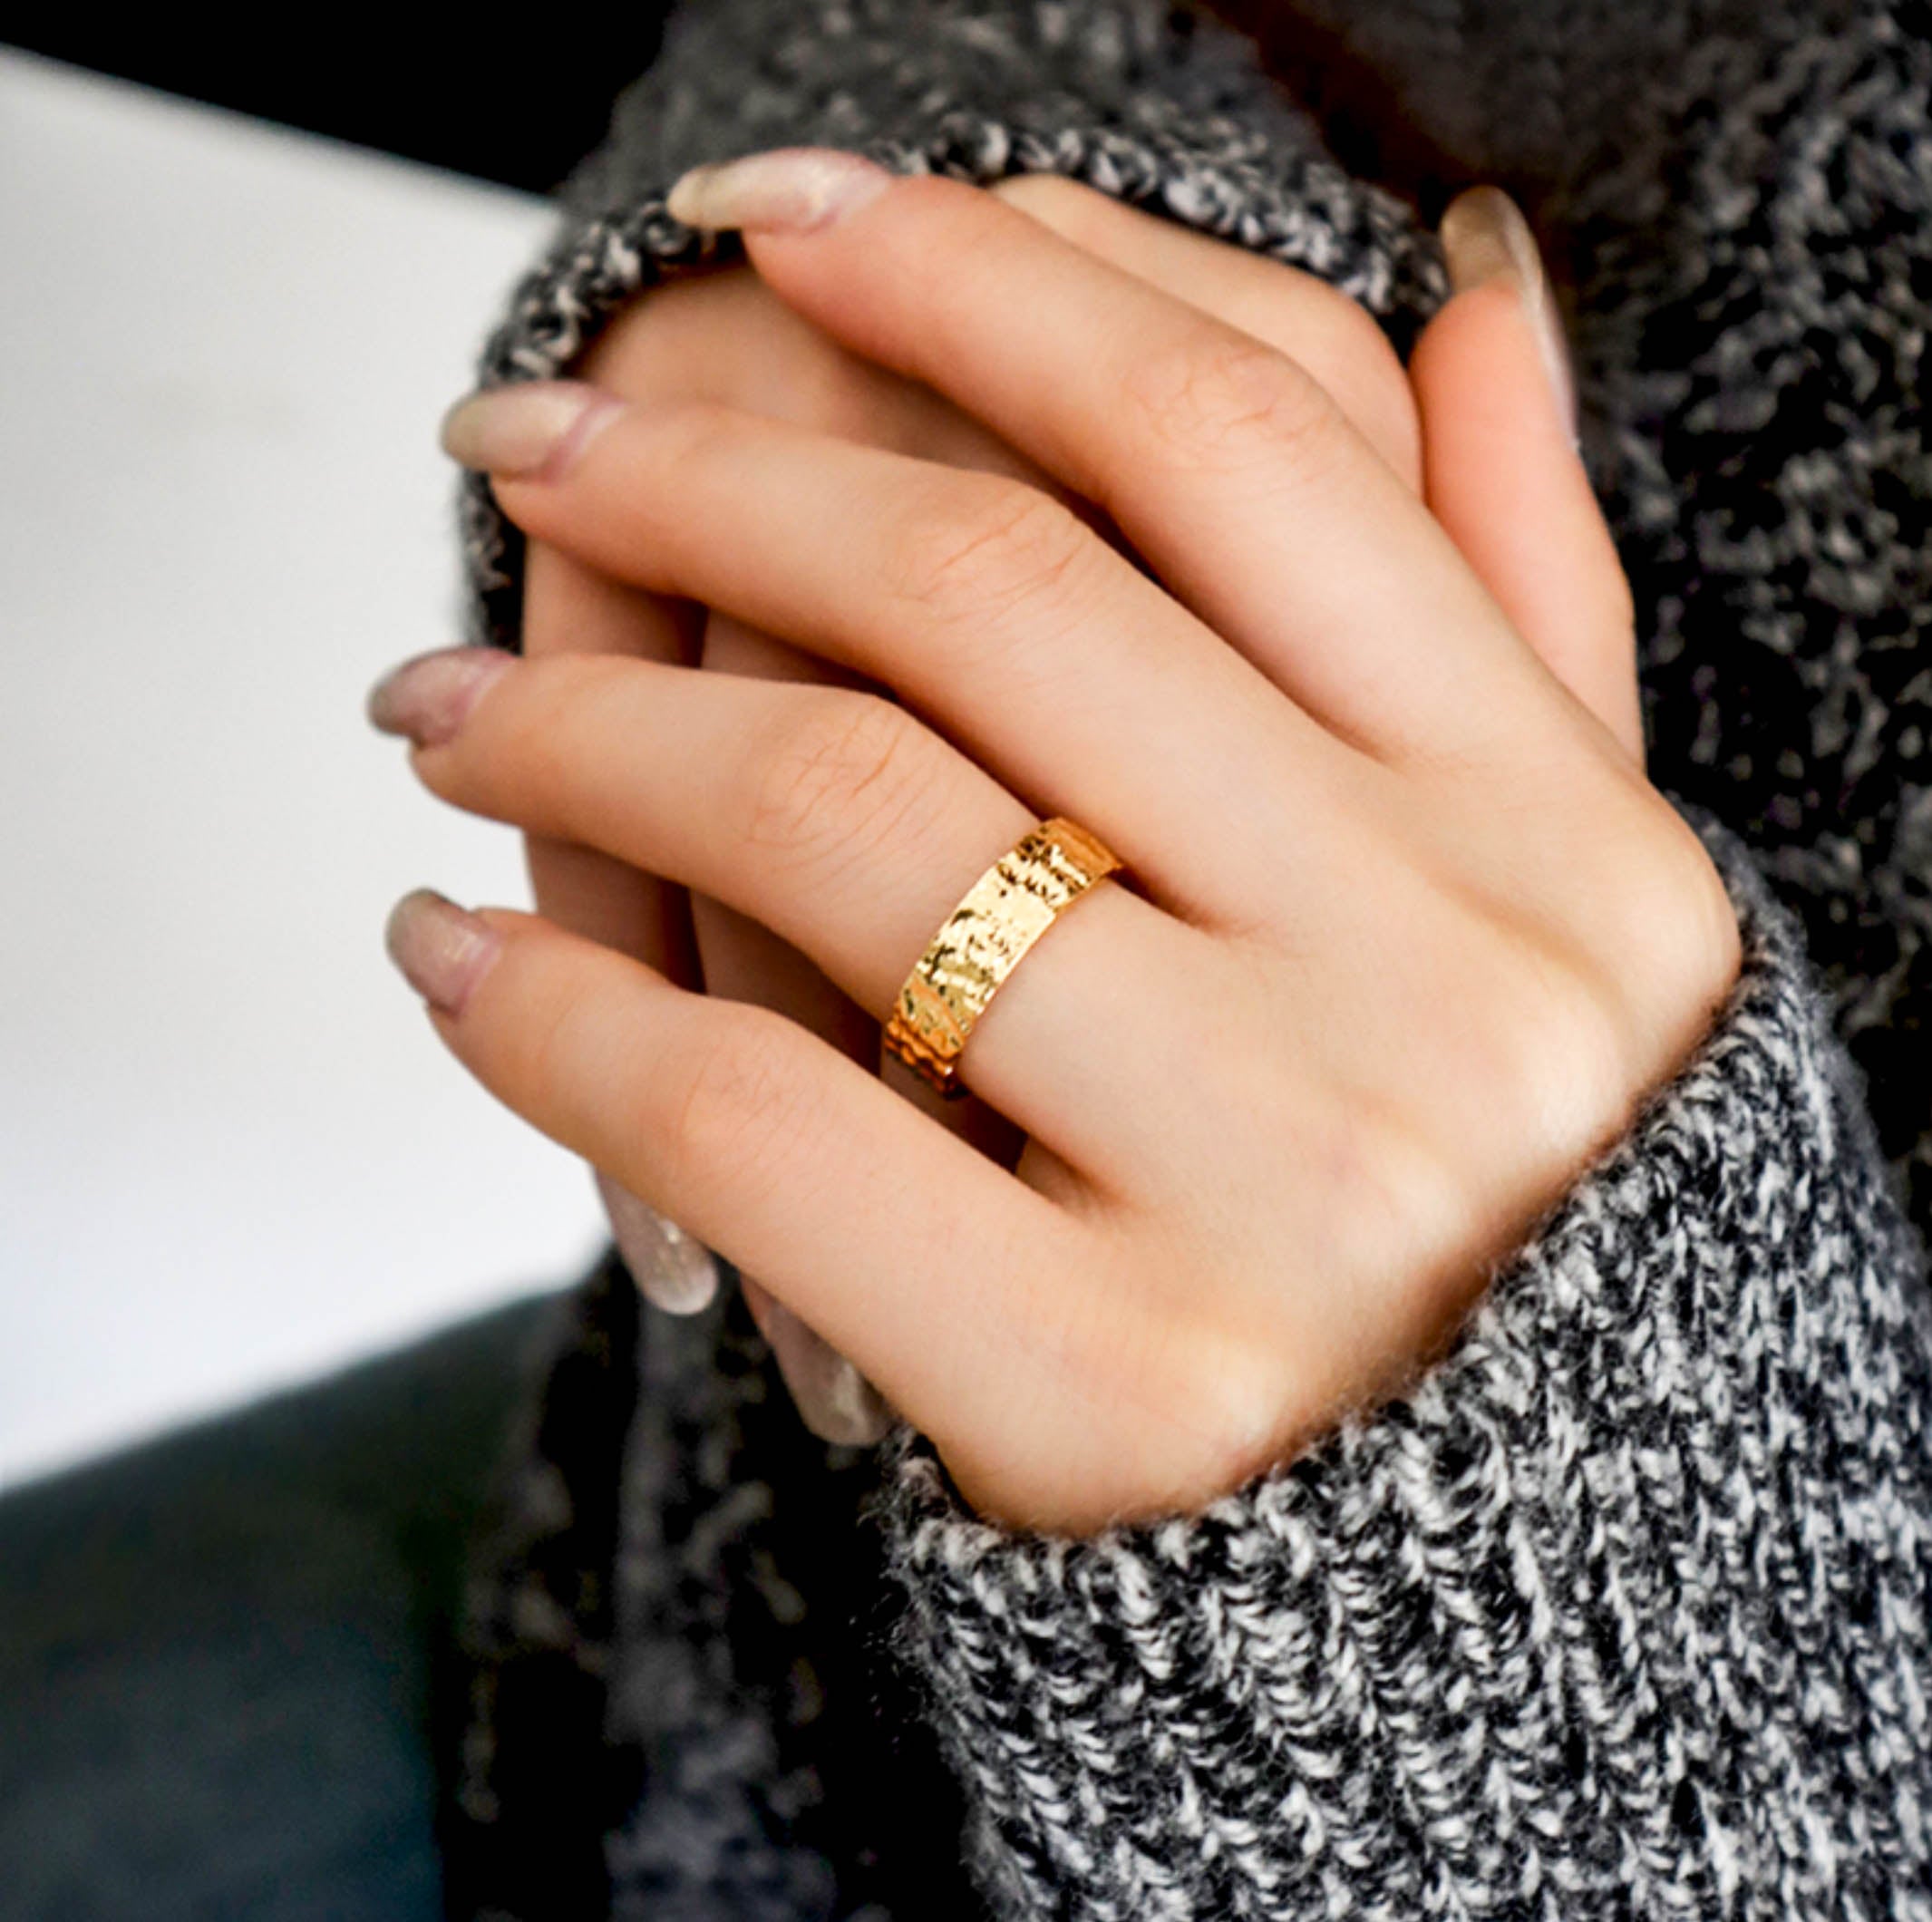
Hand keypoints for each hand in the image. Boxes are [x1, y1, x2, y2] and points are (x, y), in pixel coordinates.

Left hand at [514, 172, 1435, 1441]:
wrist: (1479, 1546)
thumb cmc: (1463, 1168)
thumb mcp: (1560, 880)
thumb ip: (1526, 581)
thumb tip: (1459, 271)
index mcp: (1559, 825)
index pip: (1239, 442)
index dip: (985, 282)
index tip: (781, 225)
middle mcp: (1450, 979)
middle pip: (993, 600)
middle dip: (703, 476)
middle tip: (530, 441)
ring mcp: (1294, 1184)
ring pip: (847, 826)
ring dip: (579, 725)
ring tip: (445, 710)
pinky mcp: (1110, 1381)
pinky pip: (747, 1115)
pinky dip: (550, 1014)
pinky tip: (456, 958)